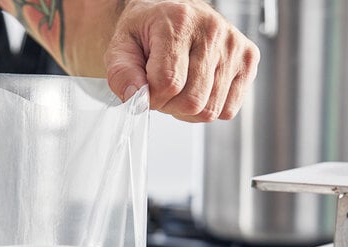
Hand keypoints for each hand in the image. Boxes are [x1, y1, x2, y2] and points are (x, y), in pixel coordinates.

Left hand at [104, 0, 258, 121]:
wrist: (170, 13)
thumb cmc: (146, 33)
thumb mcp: (121, 48)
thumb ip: (120, 74)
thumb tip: (136, 99)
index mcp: (179, 21)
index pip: (168, 84)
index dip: (151, 97)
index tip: (146, 88)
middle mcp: (212, 30)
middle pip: (192, 102)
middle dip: (170, 106)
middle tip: (163, 89)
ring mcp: (234, 45)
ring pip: (210, 110)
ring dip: (188, 110)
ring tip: (181, 87)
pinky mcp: (248, 60)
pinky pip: (228, 110)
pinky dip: (209, 108)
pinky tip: (199, 89)